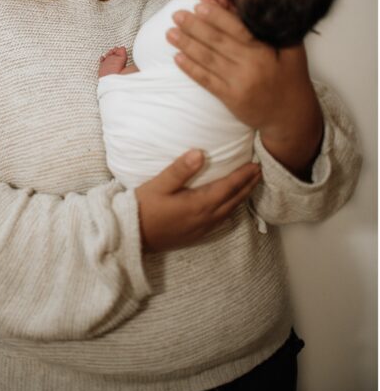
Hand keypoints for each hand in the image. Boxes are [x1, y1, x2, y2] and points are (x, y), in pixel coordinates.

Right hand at [135, 150, 260, 251]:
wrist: (131, 237)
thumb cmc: (142, 209)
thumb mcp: (158, 185)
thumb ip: (180, 170)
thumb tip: (200, 153)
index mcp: (199, 204)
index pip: (228, 187)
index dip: (243, 175)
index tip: (255, 164)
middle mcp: (205, 218)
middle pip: (233, 200)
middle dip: (248, 185)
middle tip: (259, 172)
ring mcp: (201, 228)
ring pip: (229, 211)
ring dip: (241, 197)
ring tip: (249, 185)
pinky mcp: (195, 235)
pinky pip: (221, 221)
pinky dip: (230, 209)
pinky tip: (229, 205)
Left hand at [168, 1, 323, 176]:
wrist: (290, 116)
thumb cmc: (291, 79)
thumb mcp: (292, 50)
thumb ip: (275, 30)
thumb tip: (255, 6)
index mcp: (264, 52)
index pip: (236, 29)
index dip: (216, 16)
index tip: (198, 5)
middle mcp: (249, 67)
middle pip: (217, 43)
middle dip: (194, 27)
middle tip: (176, 15)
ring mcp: (238, 84)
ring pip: (208, 60)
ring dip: (187, 45)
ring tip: (170, 33)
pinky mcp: (230, 98)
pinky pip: (206, 81)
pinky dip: (191, 69)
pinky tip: (177, 58)